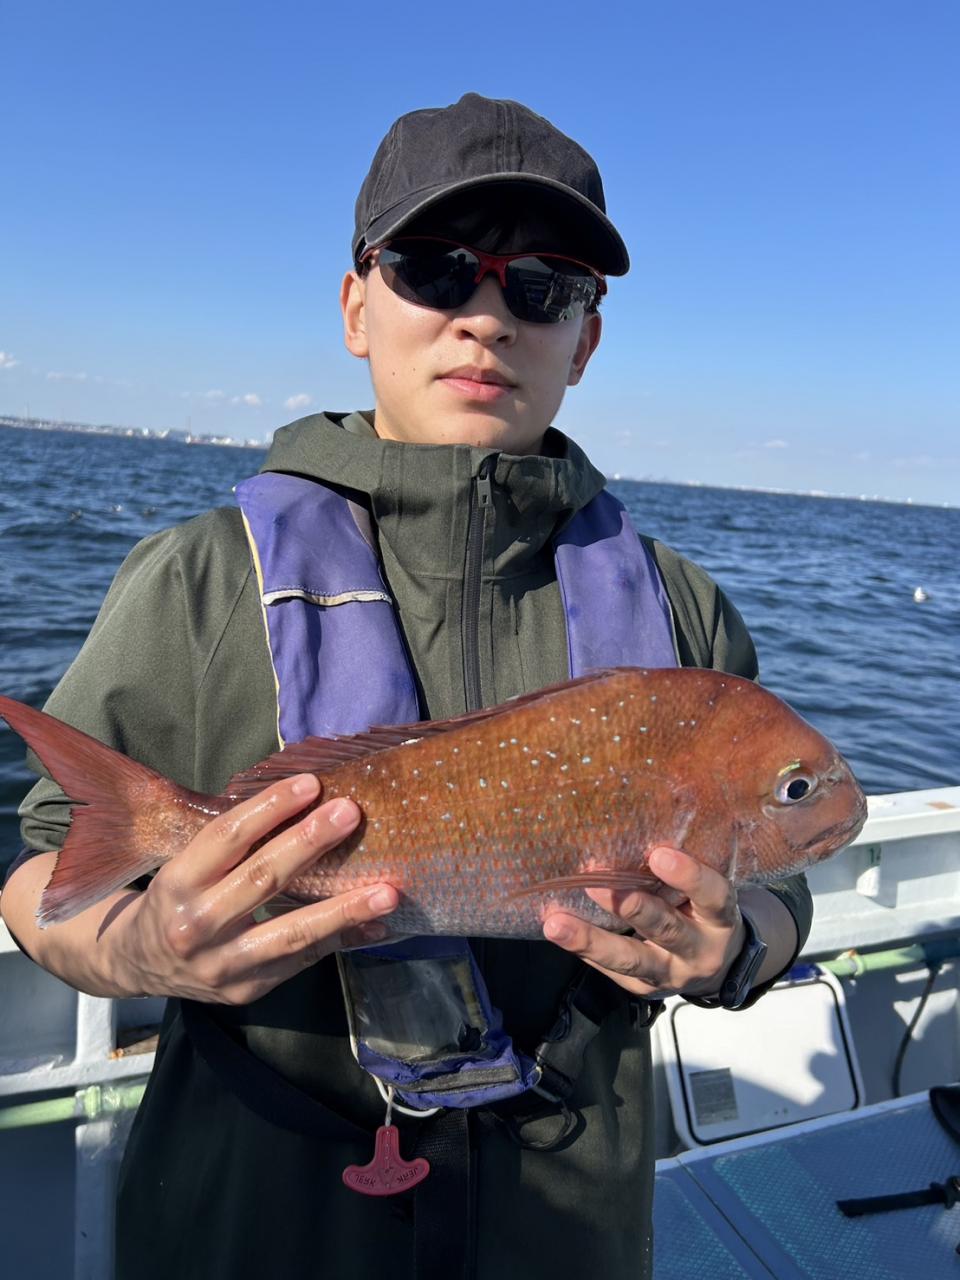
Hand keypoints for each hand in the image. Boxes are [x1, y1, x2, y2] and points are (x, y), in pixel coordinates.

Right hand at [108, 773, 397, 1002]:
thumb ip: (233, 844)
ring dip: (343, 911)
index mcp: (177, 882)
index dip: (270, 809)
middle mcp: (196, 926)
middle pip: (261, 879)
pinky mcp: (247, 990)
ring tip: (387, 892)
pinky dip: (342, 942)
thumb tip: (306, 803)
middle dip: (309, 843)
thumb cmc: (175, 897)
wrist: (136, 963)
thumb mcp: (185, 864)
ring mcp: (223, 964)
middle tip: (350, 814)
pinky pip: (302, 962)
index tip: (311, 784)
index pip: (226, 838)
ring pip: (290, 933)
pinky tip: (376, 926)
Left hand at [542, 846, 743, 998]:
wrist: (716, 963)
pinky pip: (611, 971)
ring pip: (631, 960)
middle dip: (632, 908)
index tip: (659, 854)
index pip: (713, 896)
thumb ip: (680, 871)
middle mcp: (700, 950)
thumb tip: (629, 831)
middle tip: (596, 886)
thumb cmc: (701, 909)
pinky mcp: (645, 990)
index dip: (689, 876)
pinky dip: (584, 951)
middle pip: (667, 930)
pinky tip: (559, 933)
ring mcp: (672, 975)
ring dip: (591, 940)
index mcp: (721, 918)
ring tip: (556, 924)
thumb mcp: (705, 892)